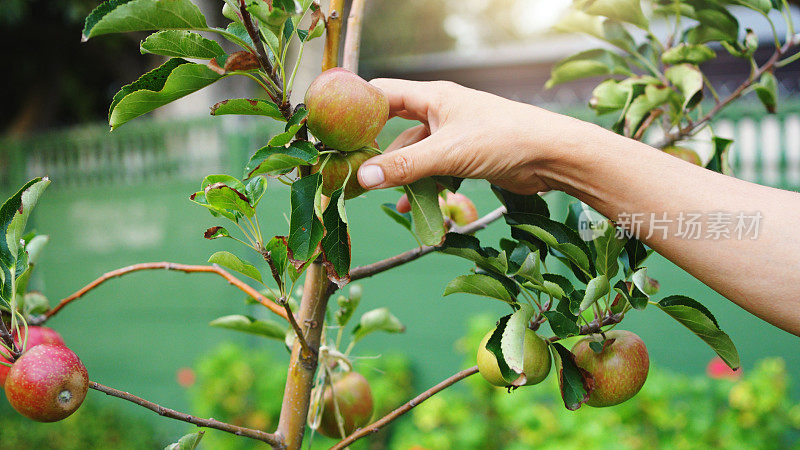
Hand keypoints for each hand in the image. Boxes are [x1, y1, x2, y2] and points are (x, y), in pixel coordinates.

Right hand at [356, 79, 596, 199]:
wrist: (553, 156)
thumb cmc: (504, 139)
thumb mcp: (448, 153)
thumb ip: (405, 167)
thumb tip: (362, 178)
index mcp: (433, 97)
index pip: (382, 94)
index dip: (356, 109)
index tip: (333, 132)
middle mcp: (439, 112)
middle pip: (394, 131)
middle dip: (375, 154)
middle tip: (351, 176)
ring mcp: (452, 135)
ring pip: (414, 156)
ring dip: (400, 178)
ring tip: (381, 200)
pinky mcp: (465, 157)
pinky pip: (433, 171)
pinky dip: (422, 188)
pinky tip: (412, 208)